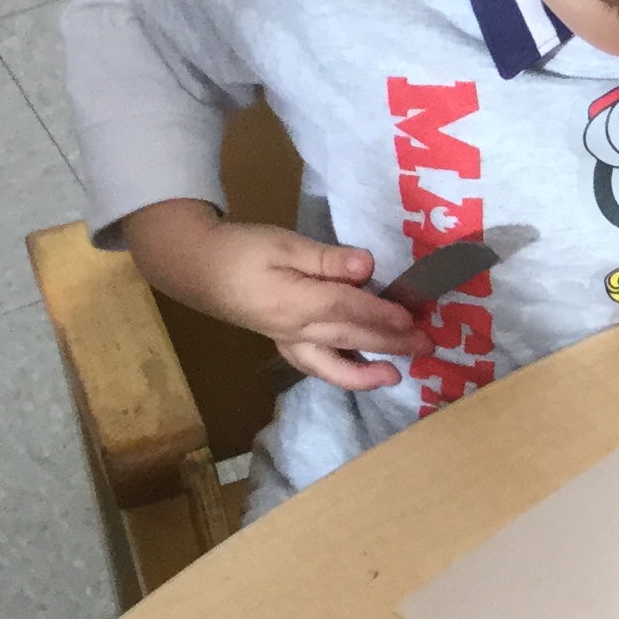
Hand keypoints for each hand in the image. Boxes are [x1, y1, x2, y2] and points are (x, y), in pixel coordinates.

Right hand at [120, 200, 428, 392]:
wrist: (192, 265)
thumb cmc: (239, 248)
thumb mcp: (283, 242)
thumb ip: (326, 258)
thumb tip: (366, 267)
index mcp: (294, 303)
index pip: (349, 311)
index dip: (383, 316)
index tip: (413, 319)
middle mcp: (292, 329)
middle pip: (349, 339)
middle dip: (390, 345)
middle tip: (425, 347)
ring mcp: (284, 340)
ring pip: (328, 366)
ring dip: (364, 373)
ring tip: (393, 376)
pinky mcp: (279, 341)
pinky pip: (313, 364)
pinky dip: (338, 371)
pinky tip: (358, 368)